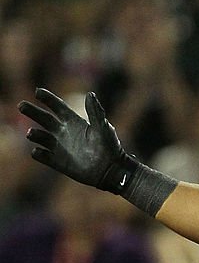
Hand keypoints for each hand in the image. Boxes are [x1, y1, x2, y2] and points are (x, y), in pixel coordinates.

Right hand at [18, 88, 132, 192]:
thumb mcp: (103, 128)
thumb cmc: (110, 148)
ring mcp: (60, 148)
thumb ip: (95, 112)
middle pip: (44, 119)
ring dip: (35, 134)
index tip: (38, 91)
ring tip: (32, 133)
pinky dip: (39, 154)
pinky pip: (43, 157)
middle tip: (21, 105)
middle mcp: (64, 133)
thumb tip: (90, 94)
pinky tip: (38, 152)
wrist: (112, 170)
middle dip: (32, 111)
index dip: (48, 99)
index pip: (58, 107)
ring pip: (41, 137)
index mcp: (74, 122)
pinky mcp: (59, 162)